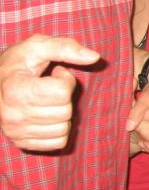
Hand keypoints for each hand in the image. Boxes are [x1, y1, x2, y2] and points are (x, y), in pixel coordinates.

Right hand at [0, 35, 99, 150]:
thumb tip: (95, 56)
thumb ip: (65, 47)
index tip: (54, 74)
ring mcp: (15, 132)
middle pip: (65, 111)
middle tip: (50, 88)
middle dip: (64, 97)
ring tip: (47, 101)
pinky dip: (59, 129)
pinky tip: (47, 116)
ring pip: (64, 128)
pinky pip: (59, 142)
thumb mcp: (37, 46)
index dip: (65, 79)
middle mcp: (12, 115)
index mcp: (15, 89)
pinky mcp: (21, 143)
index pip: (61, 92)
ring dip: (63, 113)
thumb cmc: (17, 63)